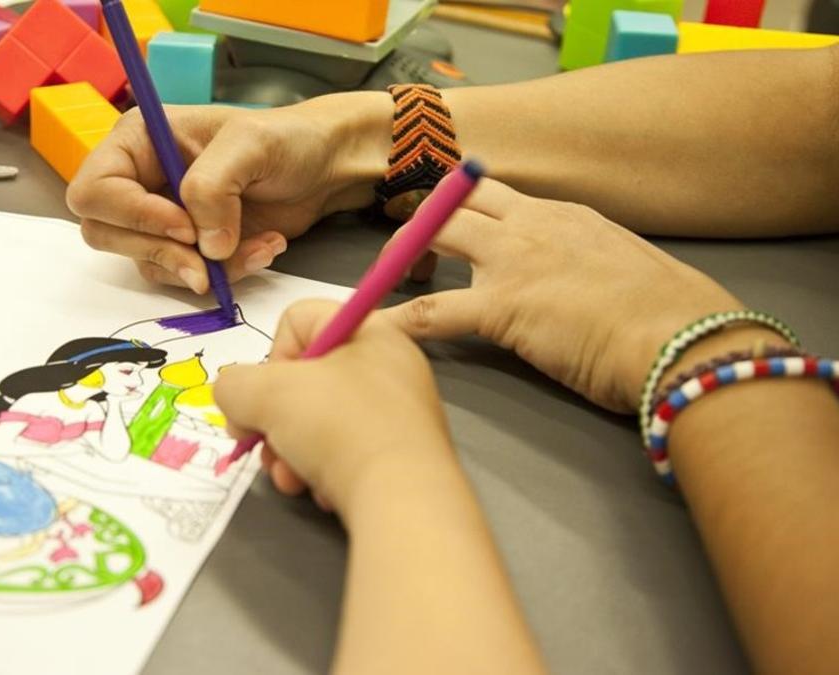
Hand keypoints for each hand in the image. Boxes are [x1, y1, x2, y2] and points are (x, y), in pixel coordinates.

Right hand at [67, 93, 391, 292]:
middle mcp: (139, 180)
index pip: (95, 190)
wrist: (324, 168)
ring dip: (200, 266)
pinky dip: (224, 274)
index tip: (184, 226)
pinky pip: (184, 276)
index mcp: (138, 141)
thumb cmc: (286, 138)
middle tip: (205, 254)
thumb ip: (213, 188)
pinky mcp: (188, 247)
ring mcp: (161, 217)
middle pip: (104, 233)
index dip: (132, 216)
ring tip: (254, 245)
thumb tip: (202, 245)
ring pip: (147, 262)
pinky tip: (261, 249)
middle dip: (158, 250)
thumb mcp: (249, 145)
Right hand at [213, 300, 453, 515]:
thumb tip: (236, 402)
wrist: (404, 500)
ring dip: (291, 452)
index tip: (265, 394)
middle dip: (274, 419)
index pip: (298, 319)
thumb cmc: (339, 426)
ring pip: (320, 422)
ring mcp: (399, 413)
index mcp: (367, 331)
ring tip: (290, 479)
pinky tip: (321, 491)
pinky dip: (325, 471)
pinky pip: (347, 453)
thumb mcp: (265, 395)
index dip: (271, 355)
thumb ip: (233, 386)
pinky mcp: (402, 457)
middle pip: (304, 379)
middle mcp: (388, 365)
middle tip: (264, 447)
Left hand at [382, 179, 743, 412]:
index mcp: (563, 216)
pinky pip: (432, 311)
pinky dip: (399, 319)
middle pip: (456, 200)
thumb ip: (589, 263)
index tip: (441, 217)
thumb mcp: (626, 268)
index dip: (459, 204)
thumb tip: (580, 282)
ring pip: (435, 234)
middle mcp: (533, 225)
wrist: (685, 338)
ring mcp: (514, 261)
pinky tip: (377, 329)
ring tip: (382, 277)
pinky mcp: (502, 307)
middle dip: (420, 216)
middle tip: (401, 242)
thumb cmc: (670, 316)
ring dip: (403, 254)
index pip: (495, 195)